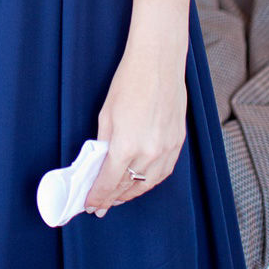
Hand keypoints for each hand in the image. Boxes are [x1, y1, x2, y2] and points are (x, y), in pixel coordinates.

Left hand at [84, 43, 186, 216]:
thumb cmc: (129, 82)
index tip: (89, 205)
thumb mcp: (107, 114)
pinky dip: (150, 181)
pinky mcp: (178, 142)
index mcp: (126, 146)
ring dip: (132, 193)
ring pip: (148, 184)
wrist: (158, 62)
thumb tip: (100, 163)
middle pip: (128, 187)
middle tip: (100, 206)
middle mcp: (149, 153)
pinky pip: (163, 171)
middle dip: (112, 198)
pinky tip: (141, 182)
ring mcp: (167, 149)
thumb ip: (104, 143)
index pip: (109, 183)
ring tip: (118, 198)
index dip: (98, 196)